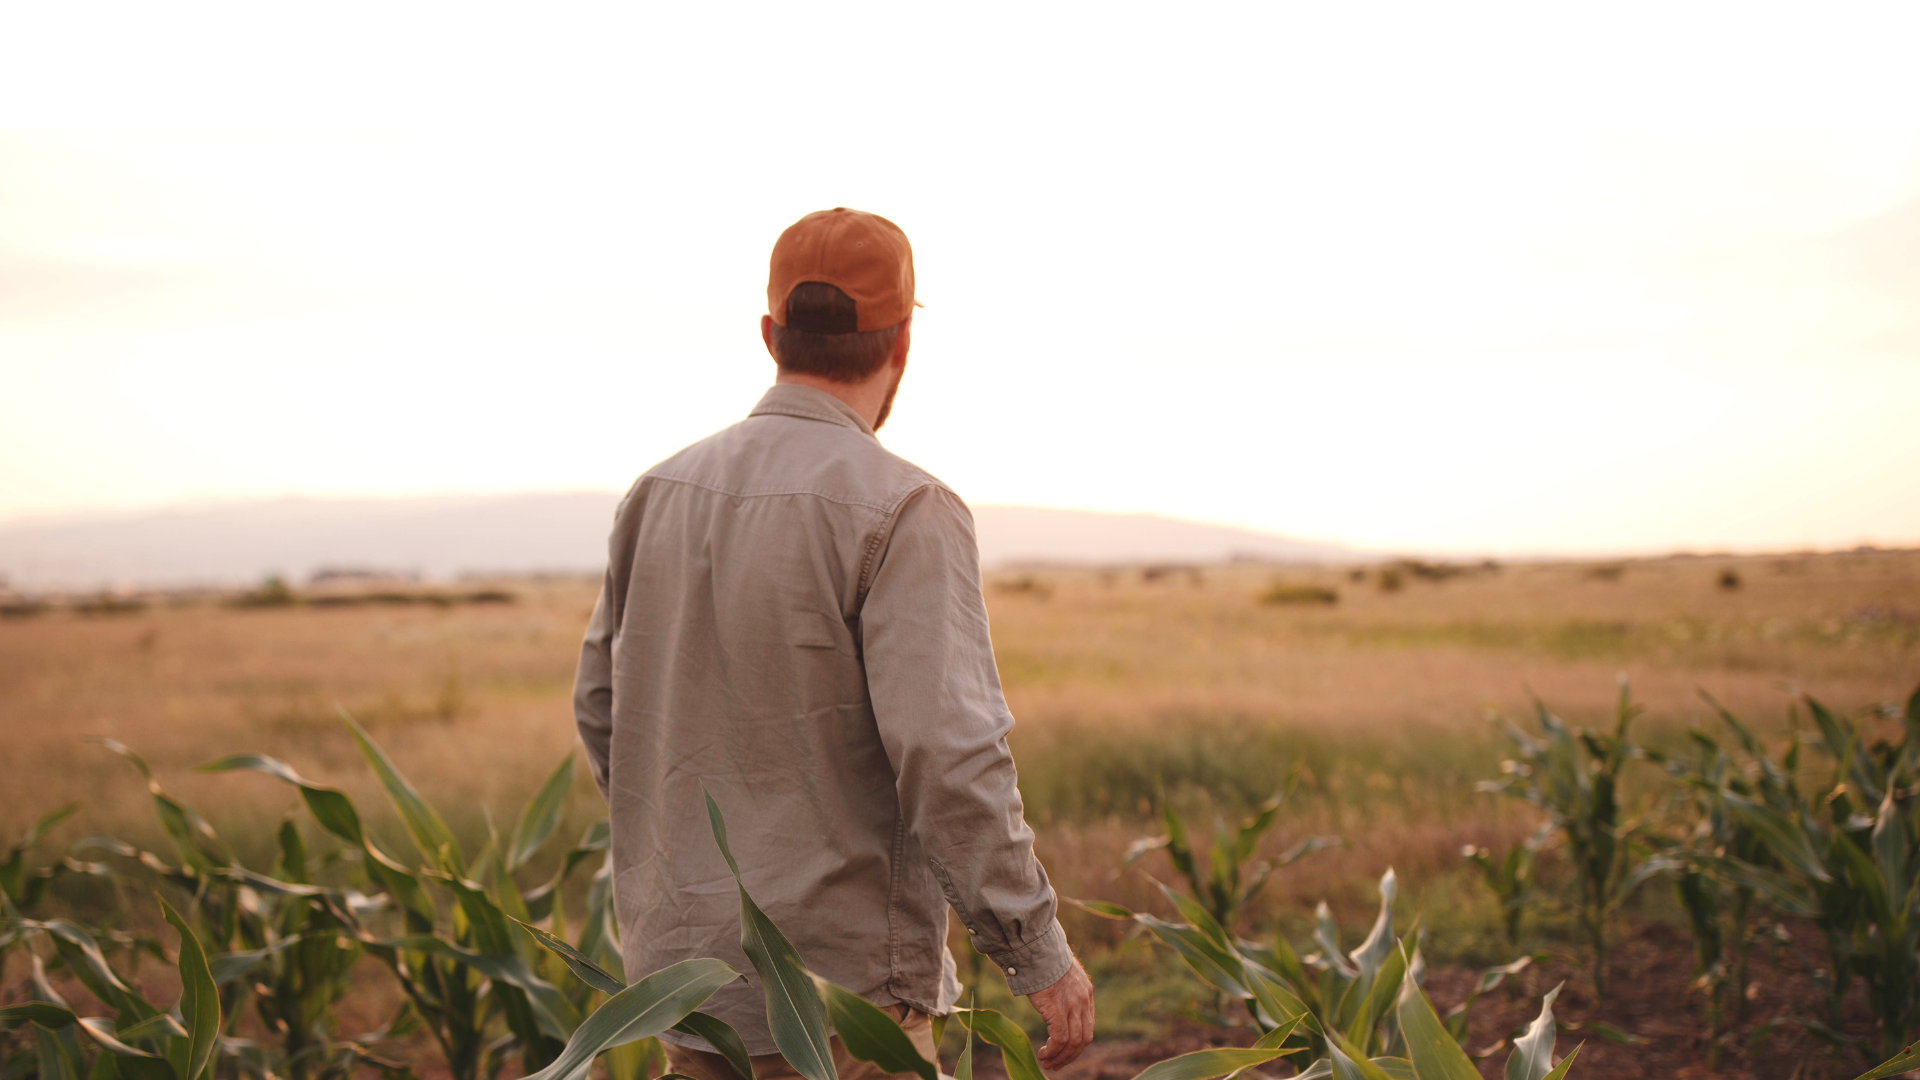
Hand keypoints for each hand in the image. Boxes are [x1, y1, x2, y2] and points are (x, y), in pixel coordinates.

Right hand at [1025, 956, 1093, 1070]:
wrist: (1037, 950)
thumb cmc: (1043, 959)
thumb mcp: (1061, 973)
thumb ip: (1063, 987)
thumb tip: (1052, 994)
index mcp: (1086, 992)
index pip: (1088, 1026)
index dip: (1078, 1043)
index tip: (1065, 1051)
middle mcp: (1083, 1001)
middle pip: (1084, 1038)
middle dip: (1071, 1055)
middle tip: (1057, 1064)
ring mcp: (1072, 1006)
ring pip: (1072, 1042)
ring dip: (1060, 1057)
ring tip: (1047, 1063)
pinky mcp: (1058, 1010)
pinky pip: (1059, 1039)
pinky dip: (1053, 1051)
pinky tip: (1043, 1054)